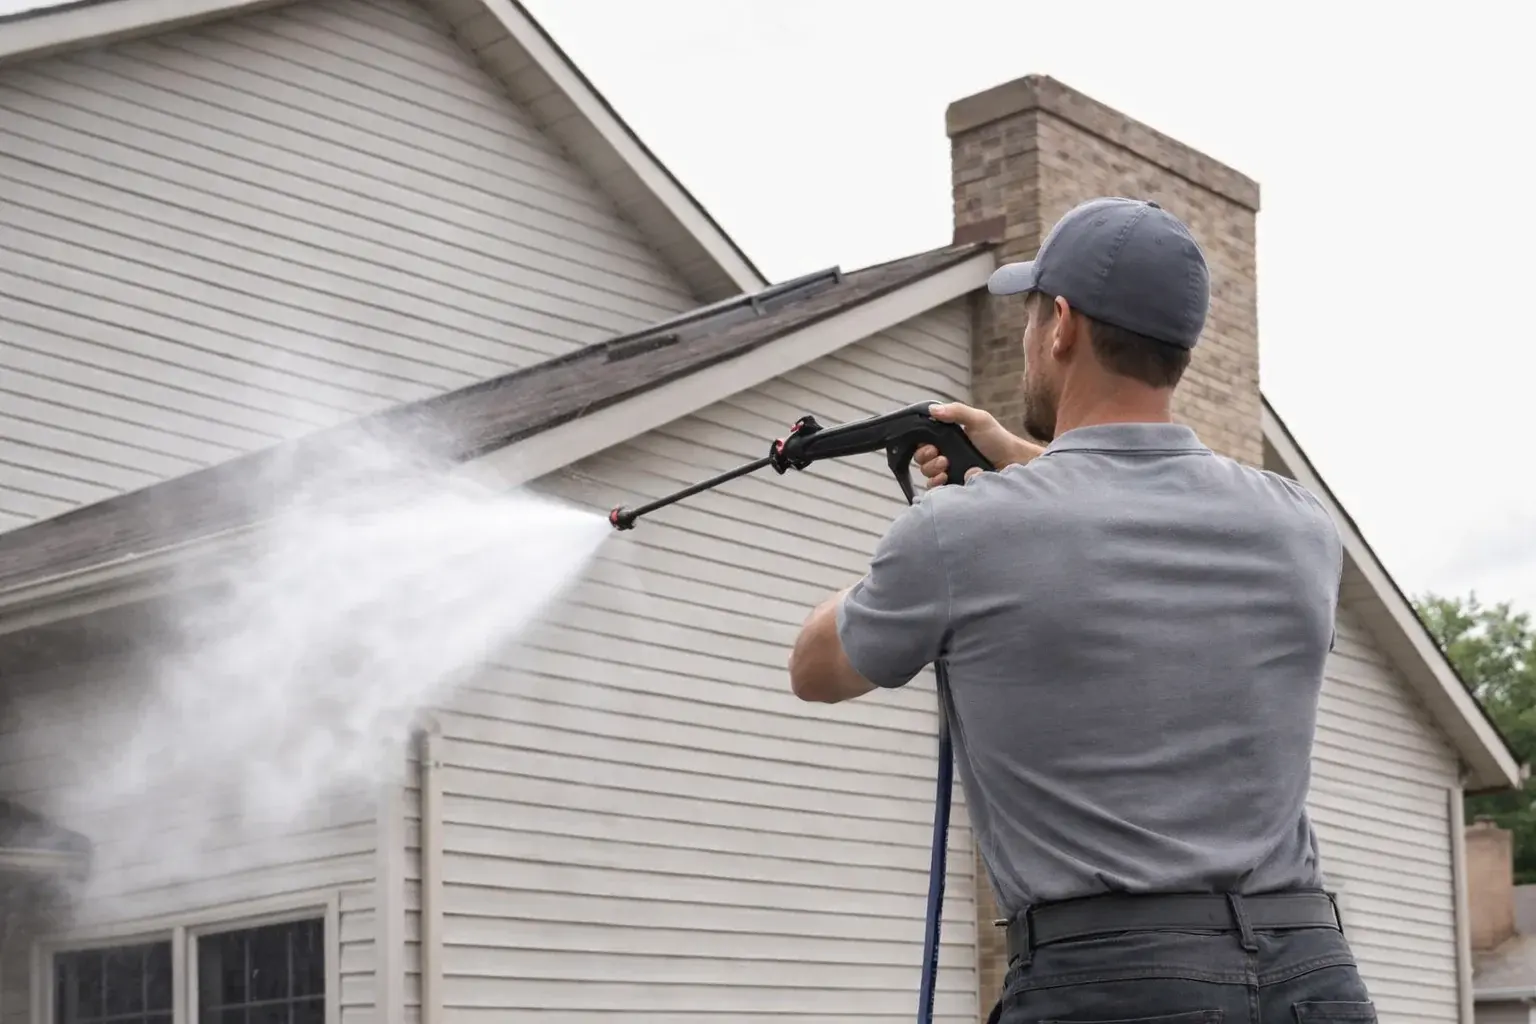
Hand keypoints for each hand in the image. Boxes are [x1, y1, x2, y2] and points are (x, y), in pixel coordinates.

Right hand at [914, 403, 1043, 488]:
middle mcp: (945, 454)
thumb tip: (932, 409)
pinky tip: (945, 479)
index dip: (922, 444)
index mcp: (947, 438)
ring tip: (946, 466)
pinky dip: (936, 484)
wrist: (1013, 463)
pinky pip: (934, 488)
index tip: (931, 446)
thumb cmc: (998, 440)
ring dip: (932, 470)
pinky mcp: (954, 485)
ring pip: (926, 473)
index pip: (923, 441)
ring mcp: (948, 471)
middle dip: (927, 458)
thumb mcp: (979, 420)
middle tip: (942, 458)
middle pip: (921, 459)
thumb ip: (957, 411)